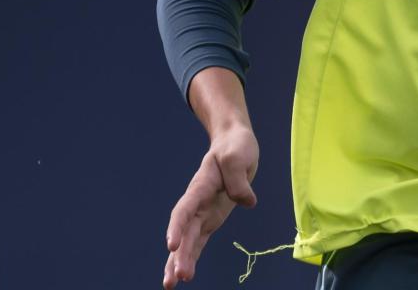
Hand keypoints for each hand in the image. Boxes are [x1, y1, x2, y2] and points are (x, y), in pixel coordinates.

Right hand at [162, 126, 258, 287]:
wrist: (233, 142)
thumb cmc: (234, 147)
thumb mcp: (238, 156)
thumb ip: (239, 179)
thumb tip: (247, 202)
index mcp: (200, 186)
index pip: (185, 209)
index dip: (177, 227)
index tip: (171, 246)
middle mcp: (196, 202)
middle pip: (185, 231)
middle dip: (179, 255)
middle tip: (176, 278)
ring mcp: (202, 212)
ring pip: (188, 240)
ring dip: (180, 262)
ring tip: (170, 285)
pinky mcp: (210, 219)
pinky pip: (198, 241)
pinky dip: (191, 257)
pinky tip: (184, 274)